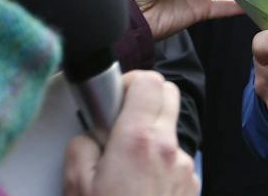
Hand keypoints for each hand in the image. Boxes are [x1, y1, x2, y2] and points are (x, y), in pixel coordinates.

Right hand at [63, 70, 195, 195]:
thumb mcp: (76, 185)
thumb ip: (81, 148)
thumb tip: (89, 138)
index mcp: (138, 141)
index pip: (149, 81)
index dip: (130, 82)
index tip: (114, 97)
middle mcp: (168, 149)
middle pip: (168, 95)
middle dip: (145, 99)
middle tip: (120, 122)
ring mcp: (184, 167)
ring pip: (170, 131)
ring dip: (151, 136)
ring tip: (127, 165)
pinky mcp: (191, 184)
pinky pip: (177, 159)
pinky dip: (160, 163)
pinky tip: (141, 184)